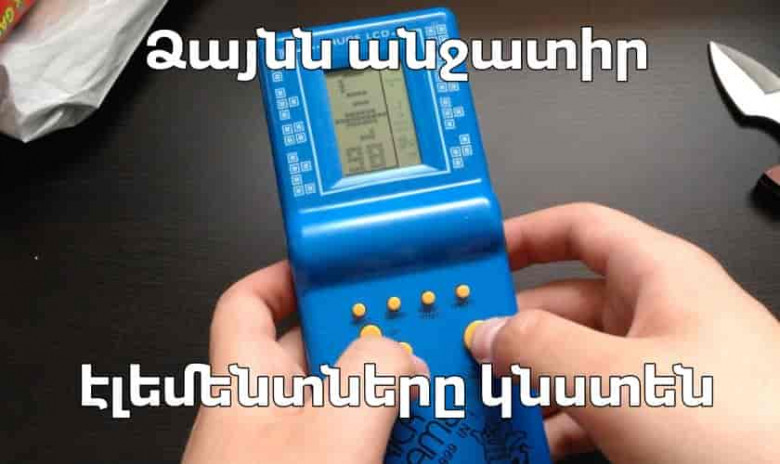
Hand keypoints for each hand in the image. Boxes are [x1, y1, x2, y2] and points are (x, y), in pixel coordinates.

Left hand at [182, 262, 427, 463]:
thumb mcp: (331, 434)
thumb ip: (369, 374)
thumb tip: (398, 351)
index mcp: (246, 383)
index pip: (248, 303)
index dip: (287, 277)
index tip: (335, 268)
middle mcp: (262, 413)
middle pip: (317, 350)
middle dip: (370, 341)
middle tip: (416, 338)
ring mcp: (285, 449)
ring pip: (342, 402)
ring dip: (388, 396)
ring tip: (432, 399)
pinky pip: (352, 441)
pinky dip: (387, 436)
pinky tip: (422, 442)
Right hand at [468, 203, 779, 462]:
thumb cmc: (747, 432)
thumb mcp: (620, 380)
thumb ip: (540, 348)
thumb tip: (489, 332)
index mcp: (659, 276)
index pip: (579, 228)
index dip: (524, 233)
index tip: (476, 255)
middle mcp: (660, 314)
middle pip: (566, 300)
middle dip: (512, 323)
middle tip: (463, 344)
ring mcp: (663, 367)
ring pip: (576, 357)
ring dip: (528, 377)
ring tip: (482, 396)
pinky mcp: (665, 416)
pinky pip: (595, 401)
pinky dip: (557, 416)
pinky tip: (529, 437)